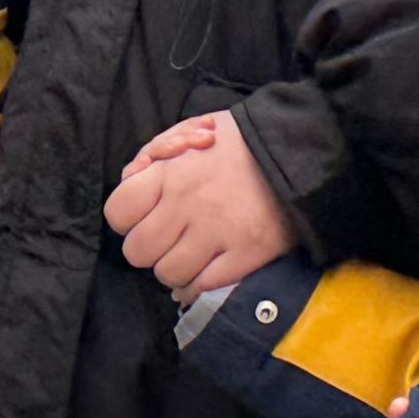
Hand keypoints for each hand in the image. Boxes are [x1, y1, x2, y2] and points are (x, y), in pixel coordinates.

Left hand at [104, 110, 299, 300]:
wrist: (300, 151)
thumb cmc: (239, 141)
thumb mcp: (188, 130)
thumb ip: (152, 156)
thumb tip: (129, 181)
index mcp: (169, 174)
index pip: (118, 212)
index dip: (128, 218)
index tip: (144, 216)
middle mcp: (186, 206)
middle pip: (137, 251)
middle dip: (148, 247)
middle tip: (167, 238)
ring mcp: (216, 235)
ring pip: (167, 274)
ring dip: (174, 267)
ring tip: (191, 253)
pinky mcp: (245, 256)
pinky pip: (202, 286)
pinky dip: (198, 284)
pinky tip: (207, 268)